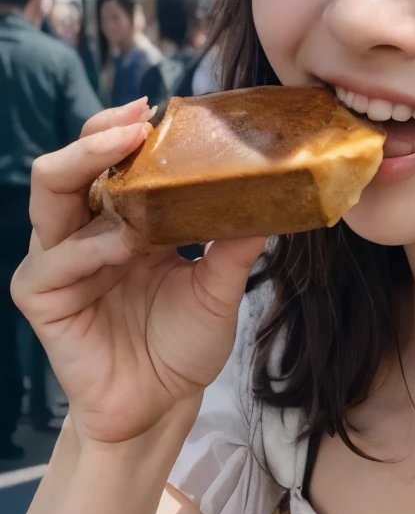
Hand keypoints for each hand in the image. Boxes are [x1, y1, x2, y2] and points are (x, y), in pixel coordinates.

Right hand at [12, 99, 266, 445]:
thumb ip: (234, 247)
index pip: (107, 158)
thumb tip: (272, 202)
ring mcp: (58, 262)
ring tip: (129, 176)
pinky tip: (120, 248)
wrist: (163, 406)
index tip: (157, 108)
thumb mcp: (218, 290)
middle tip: (134, 122)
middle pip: (68, 165)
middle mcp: (83, 232)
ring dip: (88, 176)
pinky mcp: (44, 297)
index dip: (123, 128)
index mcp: (120, 219)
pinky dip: (86, 250)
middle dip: (96, 136)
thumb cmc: (182, 347)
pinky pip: (53, 262)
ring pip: (47, 198)